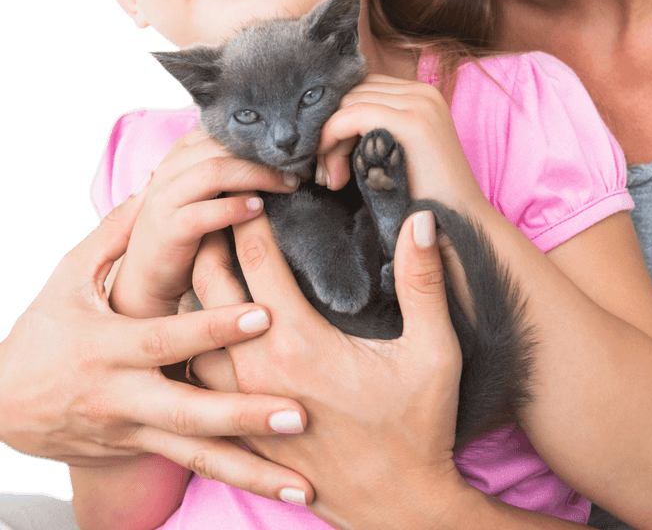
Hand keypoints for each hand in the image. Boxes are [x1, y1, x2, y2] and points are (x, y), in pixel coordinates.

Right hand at [0, 187, 311, 498]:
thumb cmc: (41, 334)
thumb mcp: (67, 279)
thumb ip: (114, 236)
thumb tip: (152, 187)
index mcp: (108, 348)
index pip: (168, 338)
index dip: (215, 327)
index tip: (264, 312)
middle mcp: (123, 397)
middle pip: (188, 411)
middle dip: (245, 415)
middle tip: (299, 414)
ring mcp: (132, 432)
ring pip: (196, 455)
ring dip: (253, 470)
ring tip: (304, 483)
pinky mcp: (139, 452)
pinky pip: (192, 465)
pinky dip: (235, 478)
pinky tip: (279, 489)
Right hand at [110, 125, 303, 318]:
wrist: (149, 274)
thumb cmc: (187, 227)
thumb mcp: (206, 190)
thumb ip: (230, 168)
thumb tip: (278, 152)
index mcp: (182, 153)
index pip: (223, 130)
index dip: (259, 136)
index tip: (292, 146)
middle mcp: (170, 169)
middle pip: (223, 146)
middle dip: (264, 155)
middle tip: (299, 166)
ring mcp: (165, 198)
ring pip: (214, 171)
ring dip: (257, 176)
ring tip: (287, 185)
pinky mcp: (167, 229)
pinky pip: (203, 212)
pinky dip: (233, 208)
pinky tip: (259, 210)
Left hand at [192, 208, 470, 527]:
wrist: (400, 511)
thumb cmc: (418, 428)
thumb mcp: (434, 351)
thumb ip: (423, 280)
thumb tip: (422, 220)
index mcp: (298, 342)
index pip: (254, 256)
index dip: (248, 212)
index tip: (251, 181)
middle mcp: (257, 370)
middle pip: (207, 284)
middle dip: (207, 237)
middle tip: (216, 204)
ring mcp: (242, 404)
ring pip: (191, 332)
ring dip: (194, 291)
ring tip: (201, 256)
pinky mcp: (240, 430)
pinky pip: (197, 374)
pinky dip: (193, 339)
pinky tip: (201, 323)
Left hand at [317, 75, 485, 213]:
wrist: (463, 228)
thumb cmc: (424, 201)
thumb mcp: (395, 155)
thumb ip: (372, 133)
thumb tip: (324, 126)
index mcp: (420, 95)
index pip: (361, 89)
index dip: (337, 119)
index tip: (327, 160)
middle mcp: (422, 91)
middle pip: (352, 92)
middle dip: (329, 130)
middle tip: (327, 175)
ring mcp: (419, 103)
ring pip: (348, 103)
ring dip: (328, 140)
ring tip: (332, 180)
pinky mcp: (412, 122)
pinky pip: (352, 116)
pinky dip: (331, 137)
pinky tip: (330, 170)